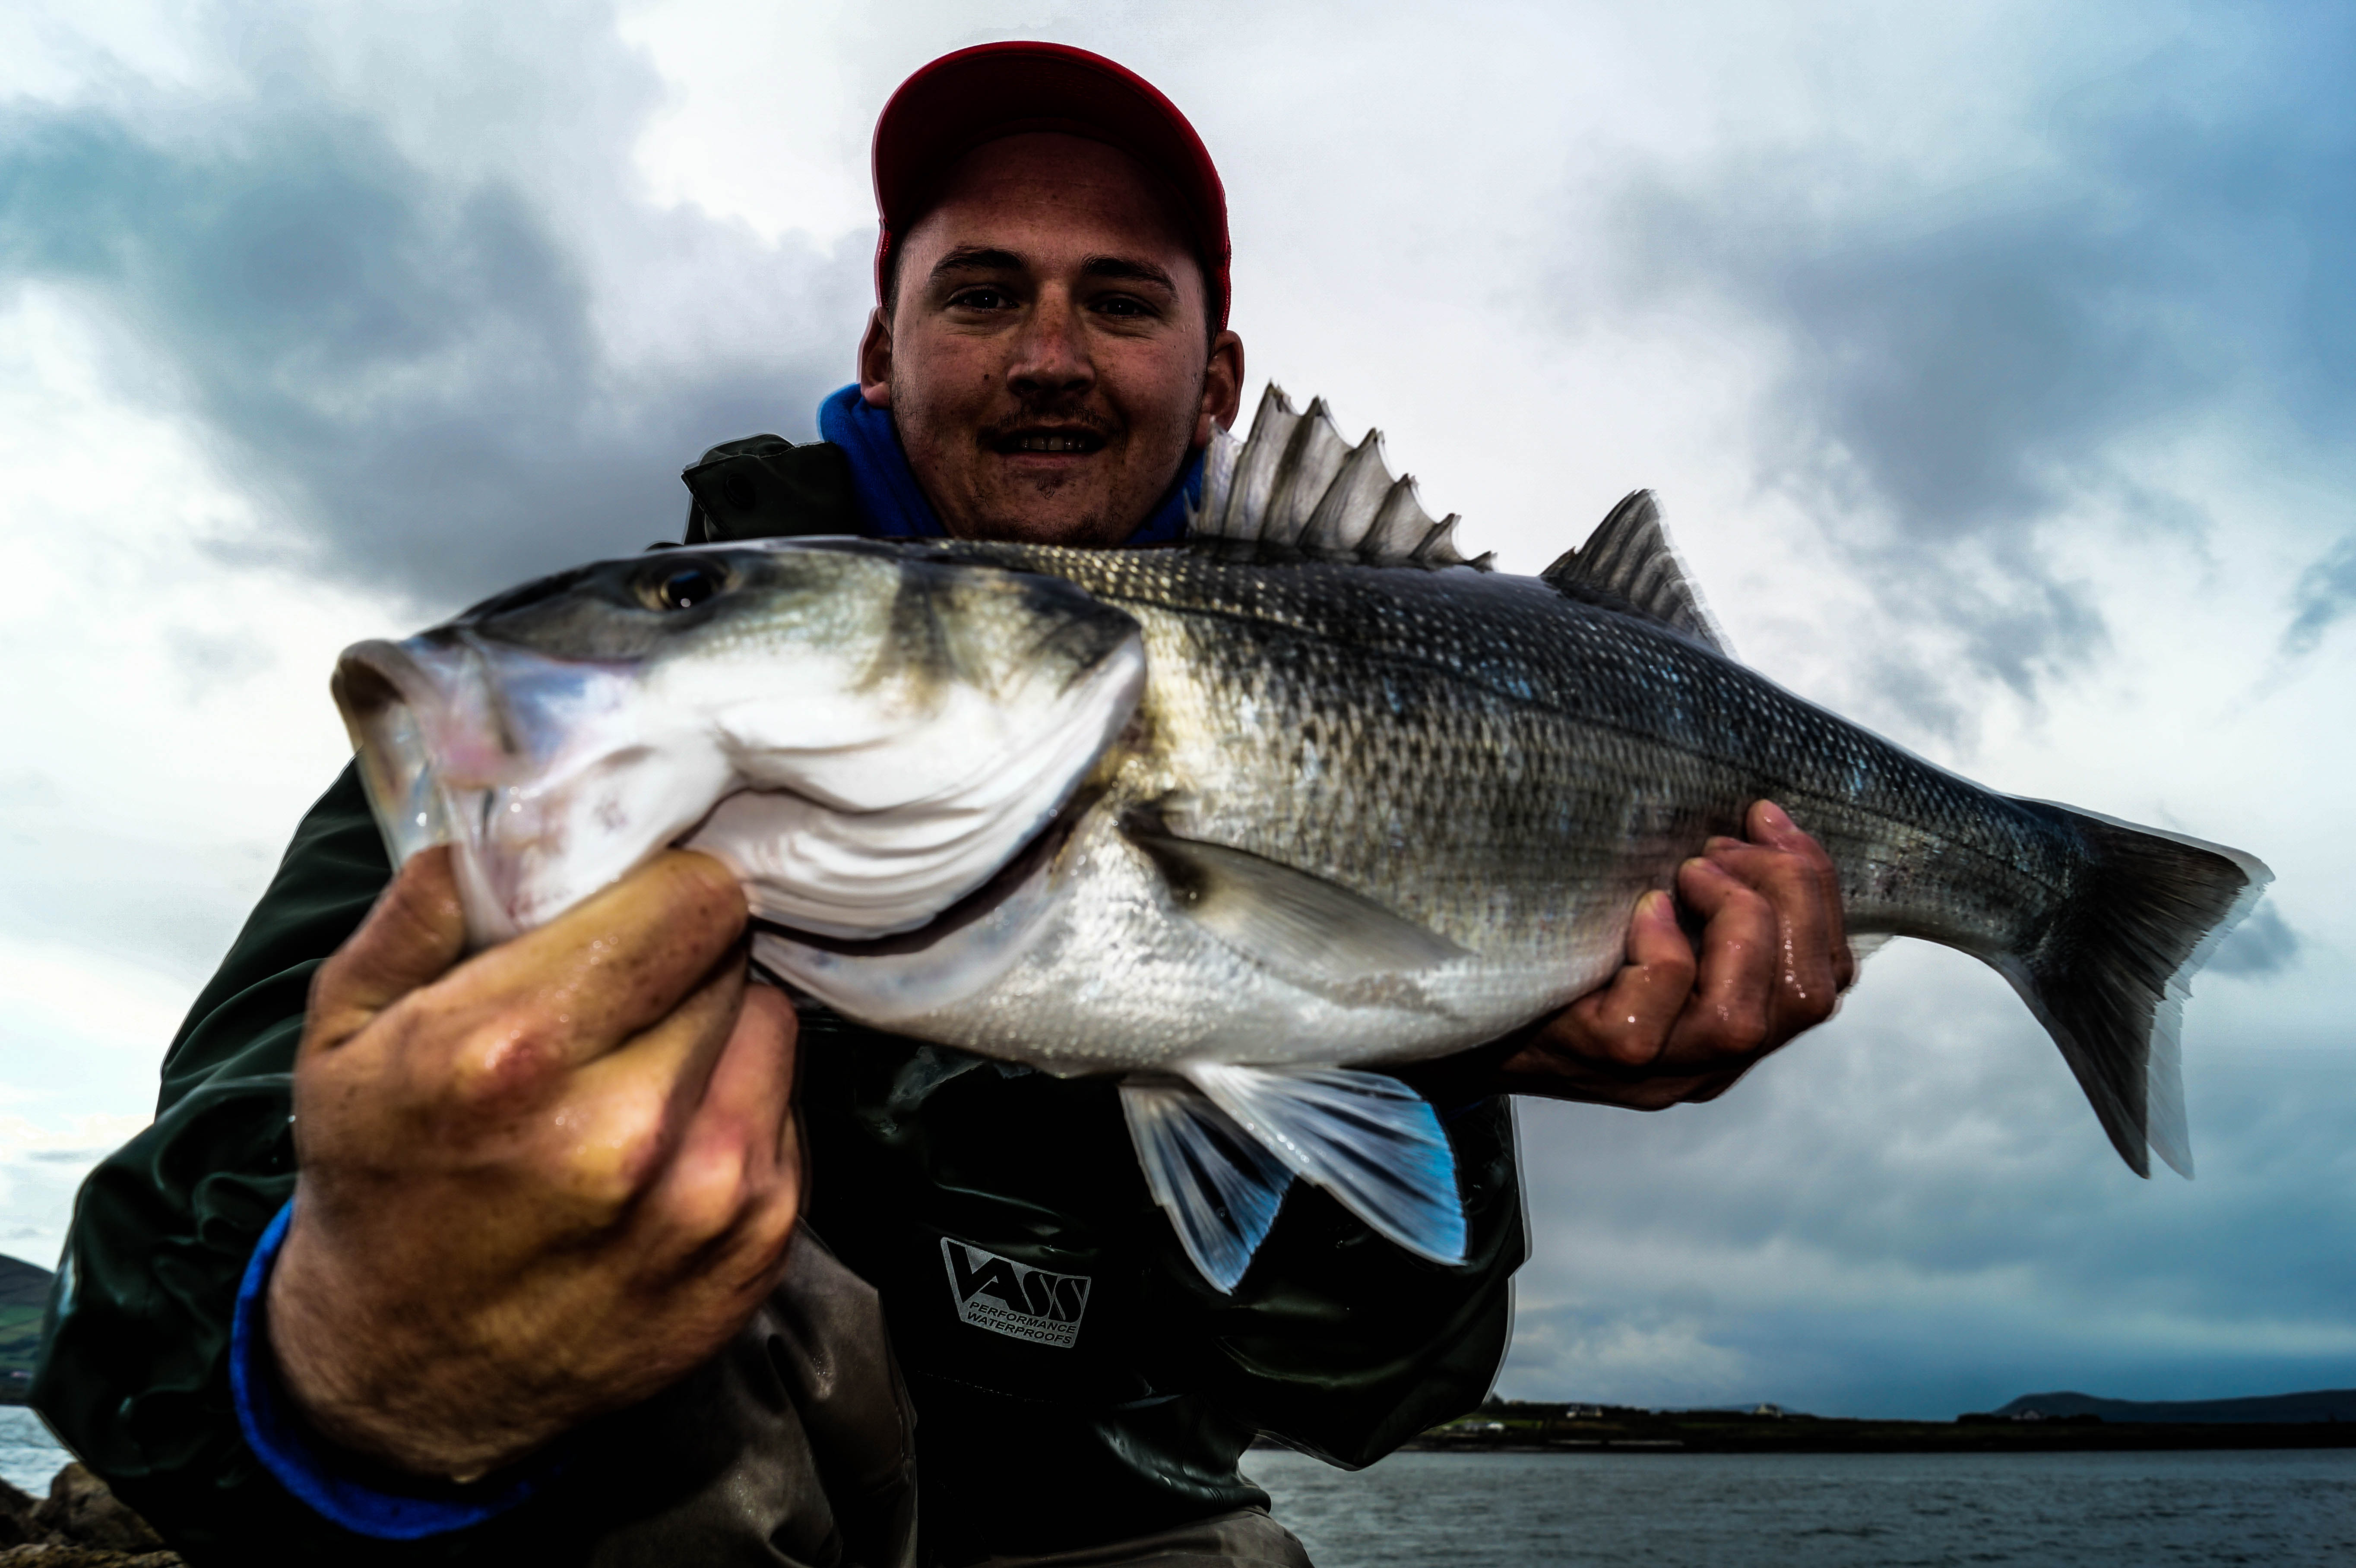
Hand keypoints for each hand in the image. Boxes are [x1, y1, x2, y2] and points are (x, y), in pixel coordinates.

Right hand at [266, 847, 800, 1480]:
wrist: (411, 1377)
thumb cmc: (379, 1190)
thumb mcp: (343, 1037)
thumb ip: (422, 911)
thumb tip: (499, 817)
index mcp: (512, 1058)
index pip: (681, 901)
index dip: (664, 886)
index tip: (637, 900)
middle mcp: (624, 1130)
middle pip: (727, 955)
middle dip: (680, 955)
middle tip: (626, 984)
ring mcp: (707, 1195)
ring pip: (773, 1025)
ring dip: (721, 1026)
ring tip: (644, 1059)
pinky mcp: (758, 1244)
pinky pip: (788, 1111)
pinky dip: (740, 1105)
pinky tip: (667, 1136)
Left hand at [1494, 800, 1853, 1109]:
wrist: (1457, 1017)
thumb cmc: (1551, 960)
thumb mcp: (1640, 929)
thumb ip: (1701, 908)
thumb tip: (1751, 826)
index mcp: (1731, 1029)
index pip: (1824, 978)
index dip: (1817, 890)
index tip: (1767, 819)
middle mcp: (1707, 1063)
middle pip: (1807, 996)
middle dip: (1788, 897)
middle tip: (1722, 845)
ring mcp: (1658, 1071)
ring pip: (1748, 1016)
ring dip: (1737, 920)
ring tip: (1688, 871)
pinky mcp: (1605, 1058)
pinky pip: (1662, 1003)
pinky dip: (1665, 945)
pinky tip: (1639, 911)